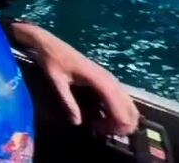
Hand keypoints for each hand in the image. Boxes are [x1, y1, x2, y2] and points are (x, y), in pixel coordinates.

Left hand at [12, 22, 139, 135]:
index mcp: (98, 78)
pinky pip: (121, 97)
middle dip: (123, 122)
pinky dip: (120, 110)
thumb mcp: (56, 81)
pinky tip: (107, 118)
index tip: (105, 132)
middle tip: (106, 132)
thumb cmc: (53, 61)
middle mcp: (108, 78)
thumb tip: (77, 122)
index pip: (117, 103)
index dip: (117, 121)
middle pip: (127, 104)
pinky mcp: (106, 78)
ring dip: (123, 117)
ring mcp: (109, 77)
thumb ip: (67, 101)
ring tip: (107, 128)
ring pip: (127, 101)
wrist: (51, 45)